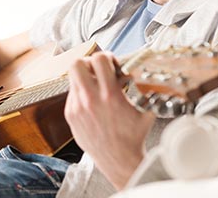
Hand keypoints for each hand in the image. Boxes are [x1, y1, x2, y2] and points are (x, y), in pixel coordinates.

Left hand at [64, 51, 154, 189]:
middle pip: (77, 64)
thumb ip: (146, 89)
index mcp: (110, 95)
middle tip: (97, 70)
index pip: (99, 59)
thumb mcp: (146, 110)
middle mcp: (90, 100)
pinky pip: (72, 94)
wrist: (118, 160)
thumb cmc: (133, 136)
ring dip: (84, 78)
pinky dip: (81, 93)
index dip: (106, 56)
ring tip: (96, 86)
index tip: (111, 64)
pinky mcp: (70, 115)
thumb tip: (148, 73)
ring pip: (73, 79)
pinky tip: (92, 102)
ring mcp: (77, 107)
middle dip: (88, 63)